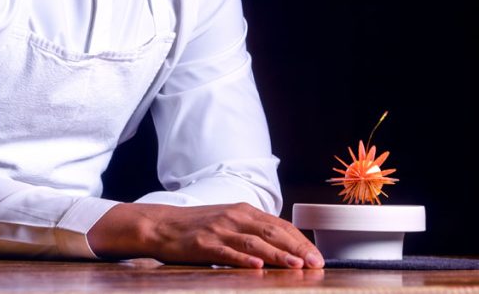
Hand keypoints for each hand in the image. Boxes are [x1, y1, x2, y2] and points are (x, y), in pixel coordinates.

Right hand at [87, 202, 323, 268]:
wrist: (161, 225)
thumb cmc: (197, 226)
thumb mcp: (228, 221)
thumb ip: (253, 230)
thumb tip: (284, 247)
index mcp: (243, 210)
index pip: (279, 225)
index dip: (300, 241)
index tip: (317, 257)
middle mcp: (233, 217)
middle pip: (272, 232)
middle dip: (297, 249)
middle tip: (315, 264)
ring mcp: (218, 230)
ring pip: (254, 243)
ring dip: (277, 255)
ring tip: (295, 266)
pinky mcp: (203, 244)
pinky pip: (227, 252)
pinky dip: (244, 259)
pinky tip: (257, 267)